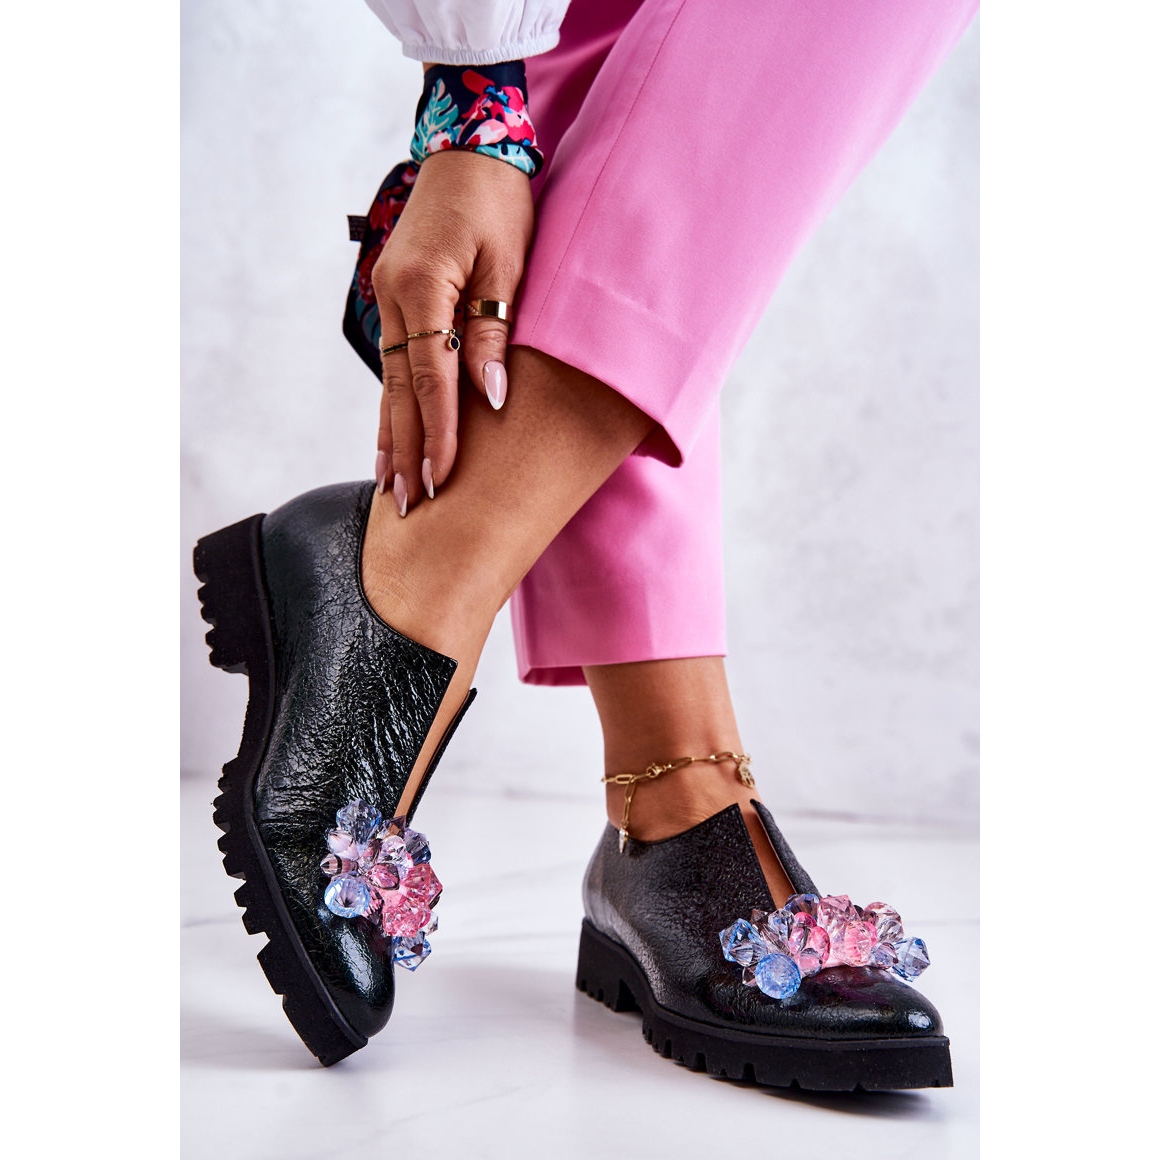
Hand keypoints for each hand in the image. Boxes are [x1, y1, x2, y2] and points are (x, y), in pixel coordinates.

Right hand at [371, 149, 534, 512]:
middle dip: (405, 449)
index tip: (440, 477)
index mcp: (423, 287)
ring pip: (389, 380)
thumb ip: (494, 334)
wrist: (469, 149)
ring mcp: (387, 296)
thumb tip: (489, 400)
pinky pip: (393, 362)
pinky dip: (393, 403)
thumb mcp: (509, 265)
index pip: (432, 377)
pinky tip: (390, 435)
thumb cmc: (499, 202)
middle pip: (400, 389)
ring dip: (391, 434)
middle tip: (405, 504)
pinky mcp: (394, 297)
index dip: (437, 432)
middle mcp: (393, 296)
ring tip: (389, 486)